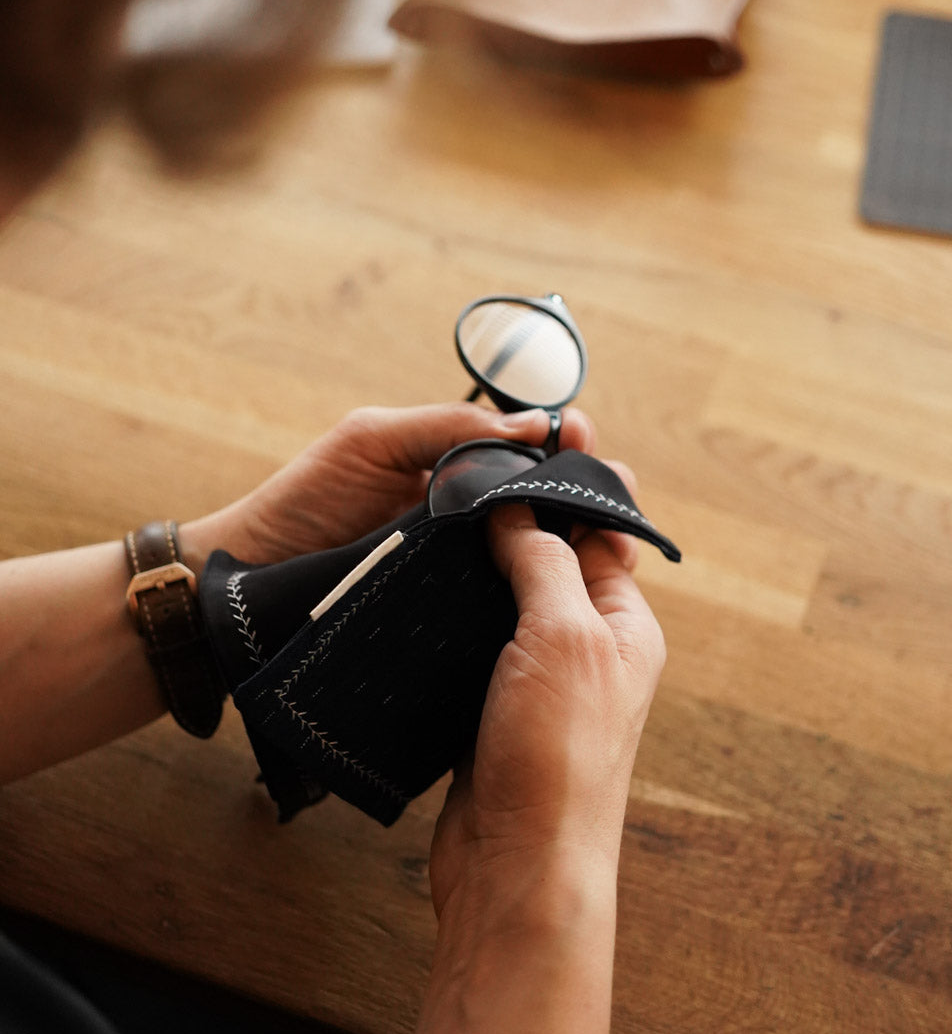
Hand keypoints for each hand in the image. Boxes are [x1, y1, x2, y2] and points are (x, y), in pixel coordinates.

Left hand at [181, 402, 595, 570]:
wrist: (254, 579)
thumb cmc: (305, 500)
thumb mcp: (372, 440)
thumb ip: (446, 426)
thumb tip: (532, 424)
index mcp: (452, 464)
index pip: (527, 446)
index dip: (564, 440)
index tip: (587, 438)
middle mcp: (466, 514)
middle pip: (545, 498)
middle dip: (587, 488)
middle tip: (614, 490)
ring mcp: (463, 563)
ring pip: (538, 549)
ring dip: (578, 540)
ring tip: (612, 538)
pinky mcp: (454, 609)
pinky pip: (507, 594)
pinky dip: (543, 588)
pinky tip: (569, 586)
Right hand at [428, 497, 665, 918]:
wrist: (516, 866)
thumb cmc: (560, 755)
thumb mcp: (565, 636)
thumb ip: (544, 561)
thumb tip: (515, 506)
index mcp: (623, 623)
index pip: (601, 530)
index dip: (572, 481)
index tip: (539, 434)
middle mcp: (584, 644)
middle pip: (552, 556)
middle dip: (517, 512)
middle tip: (474, 461)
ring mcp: (534, 675)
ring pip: (506, 595)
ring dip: (478, 557)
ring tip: (438, 506)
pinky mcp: (487, 702)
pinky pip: (471, 637)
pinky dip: (451, 607)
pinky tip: (420, 579)